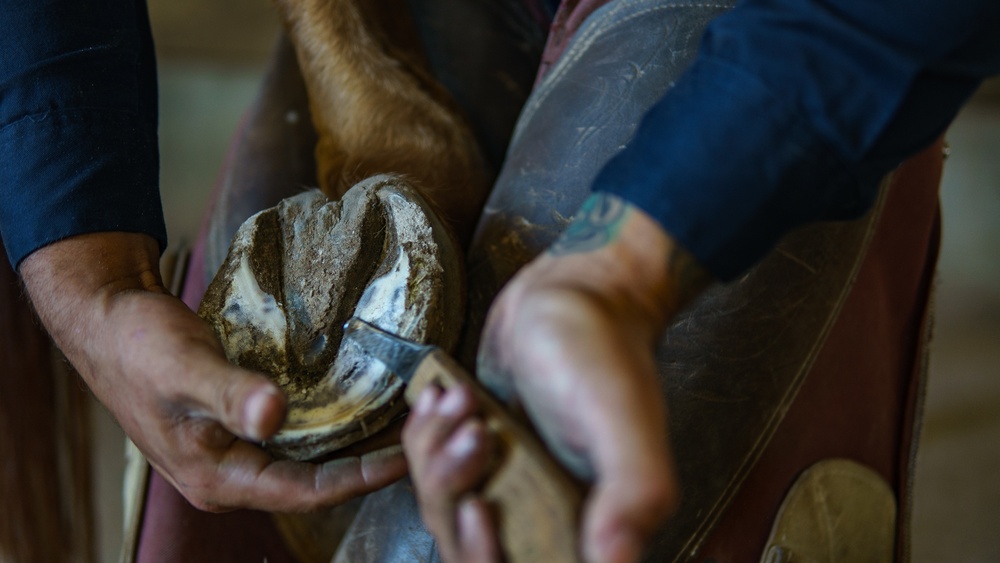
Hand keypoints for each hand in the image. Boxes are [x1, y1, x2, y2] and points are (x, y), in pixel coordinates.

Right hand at [20, 232, 405, 511]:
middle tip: (421, 438)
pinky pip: (298, 438)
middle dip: (368, 466)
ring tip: (404, 423)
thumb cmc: (137, 346)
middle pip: (315, 483)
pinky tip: (363, 405)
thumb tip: (272, 417)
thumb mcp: (182, 367)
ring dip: (355, 446)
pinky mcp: (239, 428)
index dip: (361, 478)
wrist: (106, 320)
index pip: (306, 492)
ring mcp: (235, 453)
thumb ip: (228, 393)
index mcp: (217, 477)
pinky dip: (333, 425)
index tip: (408, 455)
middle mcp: (230, 475)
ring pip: (310, 461)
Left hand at [403, 193, 710, 561]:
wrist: (570, 290)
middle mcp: (545, 512)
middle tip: (478, 430)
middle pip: (465, 547)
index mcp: (586, 523)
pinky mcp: (479, 452)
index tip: (480, 507)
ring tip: (465, 400)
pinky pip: (429, 469)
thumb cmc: (602, 348)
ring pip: (441, 505)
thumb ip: (633, 492)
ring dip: (437, 453)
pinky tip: (446, 396)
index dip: (486, 555)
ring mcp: (507, 483)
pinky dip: (425, 435)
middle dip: (453, 488)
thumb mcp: (622, 416)